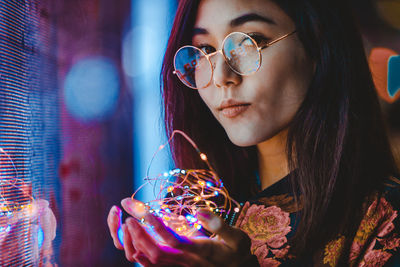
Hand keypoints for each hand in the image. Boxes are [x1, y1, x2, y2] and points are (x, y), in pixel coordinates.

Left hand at [108, 197, 252, 266]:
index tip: (143, 212)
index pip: (172, 240)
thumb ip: (219, 225)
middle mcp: (185, 262)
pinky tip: (133, 246)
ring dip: (136, 245)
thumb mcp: (236, 238)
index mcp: (198, 251)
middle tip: (128, 218)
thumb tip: (198, 211)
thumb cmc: (236, 252)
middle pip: (155, 253)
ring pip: (151, 262)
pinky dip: (140, 258)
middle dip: (139, 236)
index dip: (156, 227)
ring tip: (126, 226)